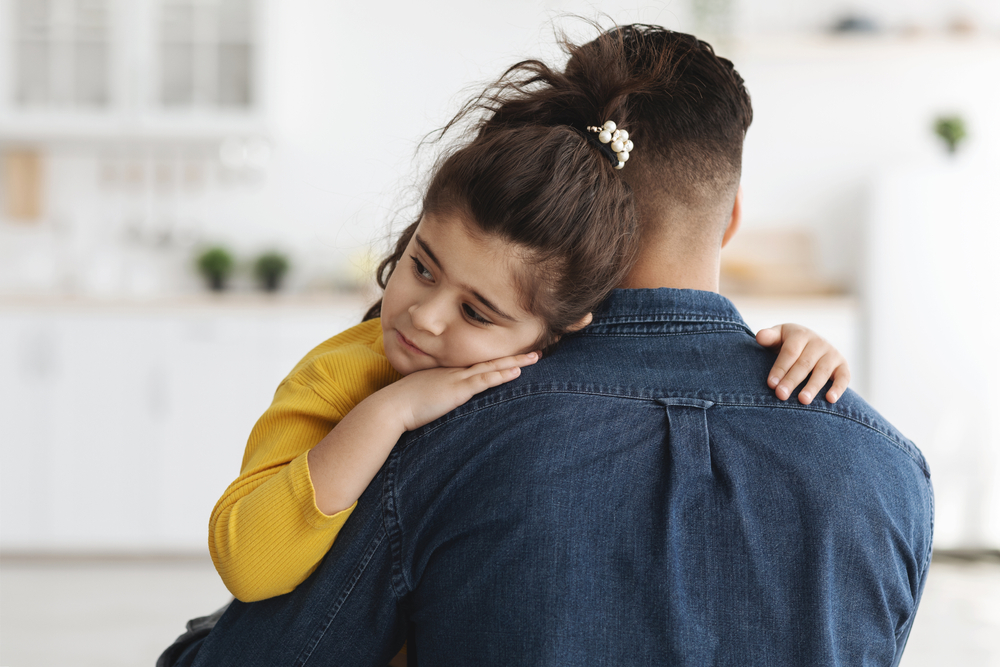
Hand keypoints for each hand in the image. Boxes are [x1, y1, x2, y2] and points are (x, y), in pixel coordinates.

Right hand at [382, 352, 538, 430]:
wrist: (392, 407)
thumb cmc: (404, 404)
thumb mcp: (425, 396)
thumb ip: (438, 395)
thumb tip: (444, 401)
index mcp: (450, 372)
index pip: (480, 363)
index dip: (500, 358)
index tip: (516, 355)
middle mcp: (456, 371)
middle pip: (491, 360)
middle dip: (515, 356)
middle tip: (537, 351)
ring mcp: (458, 379)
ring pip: (493, 367)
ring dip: (515, 362)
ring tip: (535, 357)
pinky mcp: (457, 390)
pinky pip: (484, 381)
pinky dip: (501, 375)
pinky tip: (516, 372)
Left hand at [756, 324, 849, 404]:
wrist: (809, 342)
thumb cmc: (787, 343)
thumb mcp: (777, 336)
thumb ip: (768, 337)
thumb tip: (759, 336)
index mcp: (800, 334)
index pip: (789, 352)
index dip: (780, 368)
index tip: (771, 384)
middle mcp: (818, 342)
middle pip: (804, 364)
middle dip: (792, 380)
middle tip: (781, 395)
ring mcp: (832, 354)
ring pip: (822, 371)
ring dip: (813, 387)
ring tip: (803, 401)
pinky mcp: (843, 365)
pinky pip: (844, 377)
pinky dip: (838, 388)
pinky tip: (830, 400)